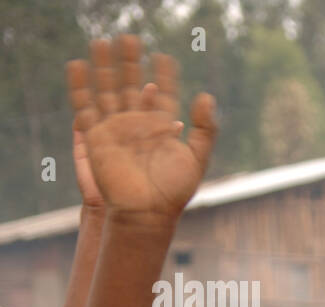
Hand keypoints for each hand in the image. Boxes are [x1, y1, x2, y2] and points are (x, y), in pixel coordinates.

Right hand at [66, 35, 216, 223]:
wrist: (146, 212)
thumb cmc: (173, 191)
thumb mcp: (197, 158)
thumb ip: (206, 129)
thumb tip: (206, 96)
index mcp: (163, 128)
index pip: (163, 94)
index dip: (164, 75)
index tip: (164, 57)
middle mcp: (139, 124)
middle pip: (132, 85)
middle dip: (131, 63)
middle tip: (130, 38)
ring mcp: (116, 128)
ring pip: (108, 90)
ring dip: (105, 67)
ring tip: (103, 41)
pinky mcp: (96, 136)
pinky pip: (85, 107)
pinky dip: (81, 87)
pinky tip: (79, 65)